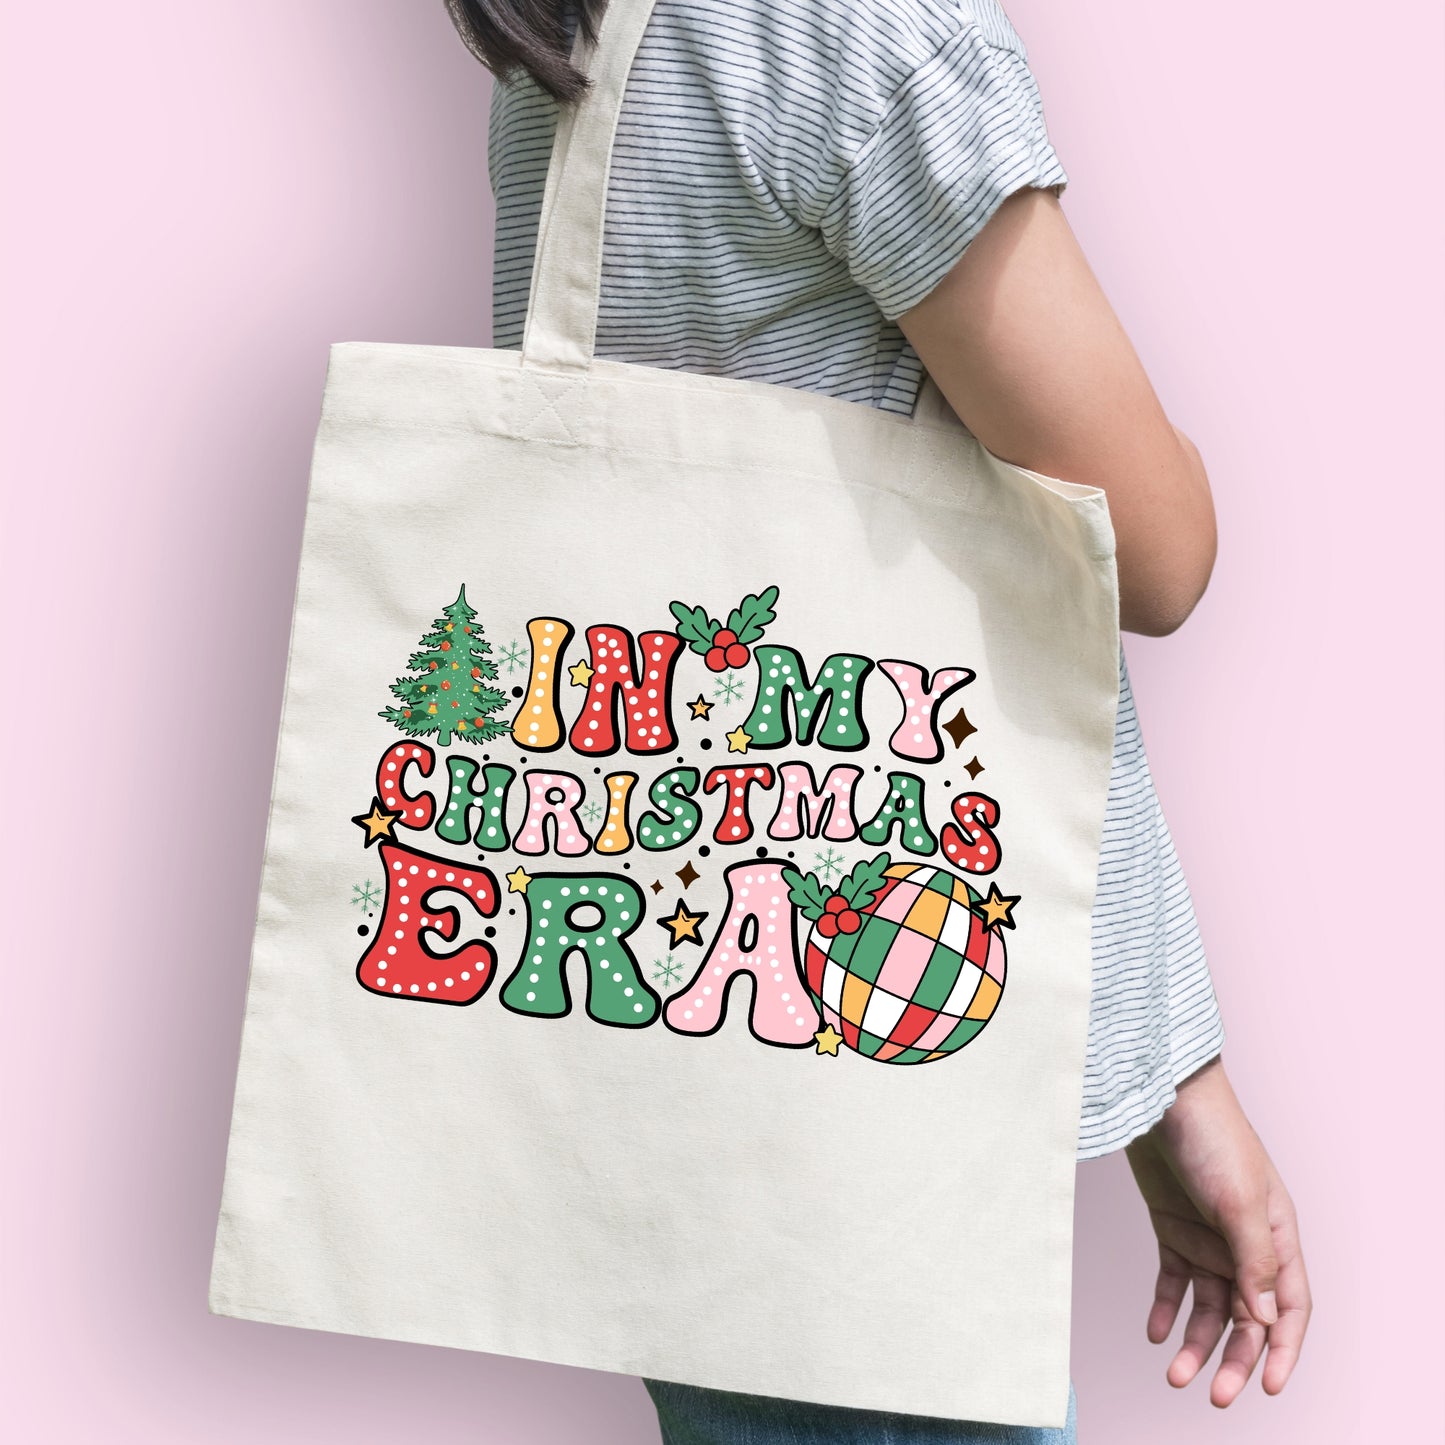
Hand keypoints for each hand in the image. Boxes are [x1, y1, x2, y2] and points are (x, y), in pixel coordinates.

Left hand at [1123, 1055, 1311, 1404]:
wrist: (1158, 1093)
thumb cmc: (1210, 1136)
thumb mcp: (1237, 1200)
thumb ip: (1252, 1260)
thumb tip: (1264, 1317)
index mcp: (1277, 1236)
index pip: (1290, 1307)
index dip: (1282, 1349)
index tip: (1266, 1387)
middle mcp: (1245, 1243)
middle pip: (1248, 1317)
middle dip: (1235, 1359)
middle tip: (1215, 1397)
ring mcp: (1208, 1236)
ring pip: (1209, 1306)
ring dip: (1196, 1342)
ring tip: (1174, 1373)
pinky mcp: (1172, 1227)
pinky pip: (1173, 1280)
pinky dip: (1164, 1307)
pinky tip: (1153, 1332)